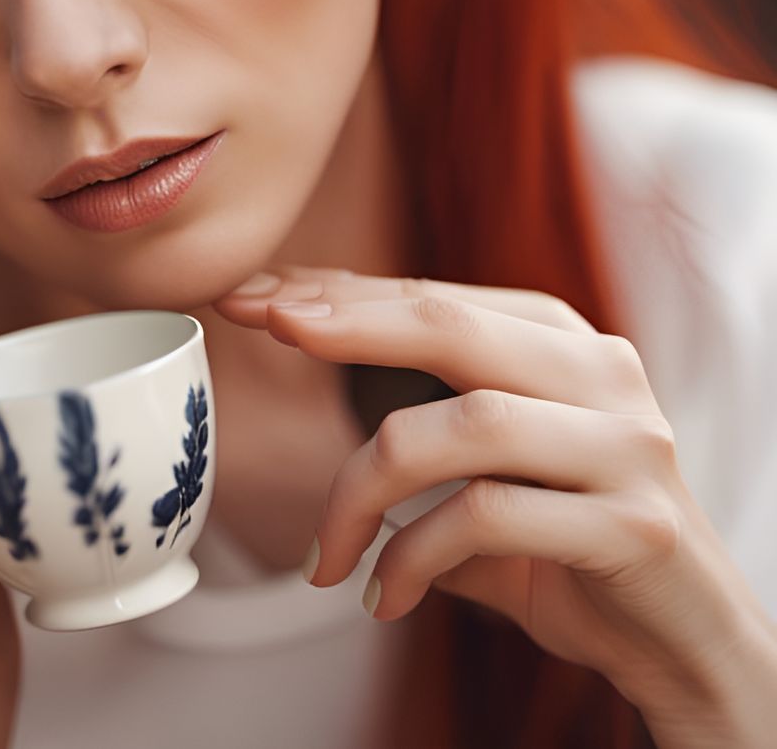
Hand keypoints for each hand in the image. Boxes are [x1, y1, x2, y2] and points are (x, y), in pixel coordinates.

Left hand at [215, 267, 776, 739]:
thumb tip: (297, 340)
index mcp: (561, 346)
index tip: (250, 295)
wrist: (687, 644)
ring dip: (366, 488)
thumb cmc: (565, 546)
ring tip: (326, 553)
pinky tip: (383, 595)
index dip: (336, 294)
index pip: (432, 298)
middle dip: (345, 323)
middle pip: (451, 326)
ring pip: (465, 424)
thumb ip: (418, 419)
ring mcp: (626, 445)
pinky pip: (490, 518)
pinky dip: (415, 558)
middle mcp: (602, 375)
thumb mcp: (487, 469)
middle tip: (265, 327)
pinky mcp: (632, 525)